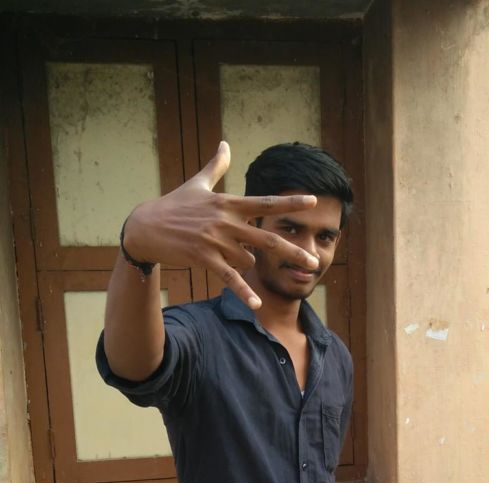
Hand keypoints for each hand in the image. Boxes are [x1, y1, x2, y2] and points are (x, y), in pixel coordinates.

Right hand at [123, 141, 317, 308]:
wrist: (145, 227)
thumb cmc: (173, 205)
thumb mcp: (196, 184)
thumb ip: (216, 167)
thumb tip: (225, 144)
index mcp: (228, 203)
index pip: (266, 203)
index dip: (291, 203)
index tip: (313, 202)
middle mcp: (226, 221)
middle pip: (267, 238)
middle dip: (292, 251)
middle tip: (313, 262)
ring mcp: (215, 241)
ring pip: (247, 260)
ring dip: (245, 263)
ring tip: (223, 254)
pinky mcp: (204, 258)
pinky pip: (230, 278)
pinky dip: (243, 292)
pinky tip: (256, 304)